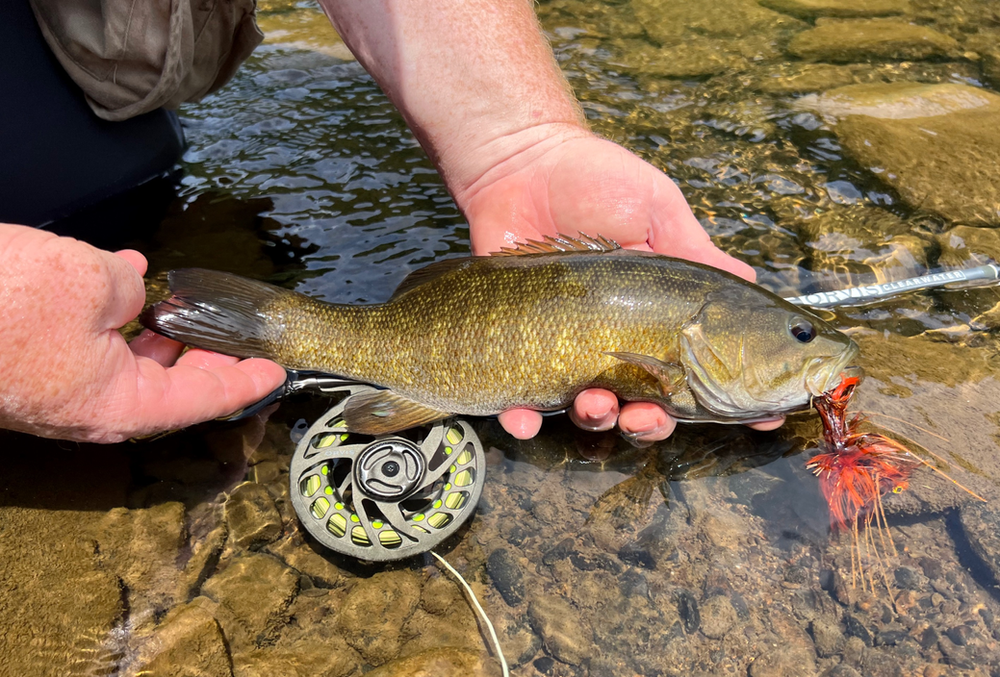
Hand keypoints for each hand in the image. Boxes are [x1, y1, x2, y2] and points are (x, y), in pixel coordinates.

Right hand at [0, 224, 286, 442]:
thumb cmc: (4, 302)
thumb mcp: (92, 282)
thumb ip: (129, 288)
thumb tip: (130, 287)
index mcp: (118, 404)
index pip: (202, 400)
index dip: (244, 383)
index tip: (275, 372)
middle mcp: (91, 406)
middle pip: (169, 387)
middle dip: (207, 358)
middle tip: (240, 336)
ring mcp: (57, 388)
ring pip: (128, 365)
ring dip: (162, 335)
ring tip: (190, 305)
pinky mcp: (30, 364)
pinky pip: (90, 344)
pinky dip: (118, 316)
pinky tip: (127, 279)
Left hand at [459, 132, 782, 441]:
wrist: (521, 164)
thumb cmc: (595, 182)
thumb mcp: (658, 210)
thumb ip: (696, 253)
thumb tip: (750, 281)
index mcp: (655, 316)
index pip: (697, 369)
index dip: (725, 401)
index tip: (759, 422)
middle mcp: (614, 341)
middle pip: (643, 406)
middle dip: (651, 424)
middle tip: (647, 416)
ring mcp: (564, 348)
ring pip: (587, 411)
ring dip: (596, 421)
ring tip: (593, 403)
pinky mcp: (517, 347)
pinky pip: (518, 399)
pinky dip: (522, 419)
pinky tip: (524, 419)